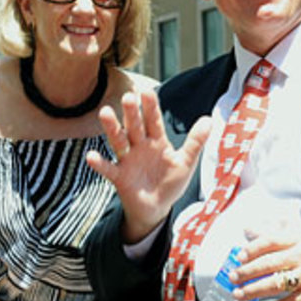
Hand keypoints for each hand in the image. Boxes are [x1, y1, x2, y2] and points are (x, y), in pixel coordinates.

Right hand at [88, 90, 211, 242]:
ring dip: (112, 128)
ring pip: (119, 141)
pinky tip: (91, 156)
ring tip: (105, 113)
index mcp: (157, 141)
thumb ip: (195, 142)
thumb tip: (209, 119)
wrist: (157, 208)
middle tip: (128, 96)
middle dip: (132, 112)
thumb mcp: (186, 163)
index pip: (153, 120)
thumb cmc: (170, 183)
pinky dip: (99, 164)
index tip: (147, 91)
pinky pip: (108, 169)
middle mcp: (140, 146)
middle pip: (135, 126)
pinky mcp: (120, 177)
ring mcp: (128, 160)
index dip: (151, 107)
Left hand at [230, 230, 300, 300]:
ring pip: (275, 284)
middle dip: (248, 271)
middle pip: (270, 263)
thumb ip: (273, 233)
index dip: (253, 248)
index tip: (239, 256)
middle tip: (233, 277)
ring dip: (253, 290)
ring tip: (239, 294)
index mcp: (298, 241)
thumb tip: (248, 229)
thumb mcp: (298, 241)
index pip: (271, 240)